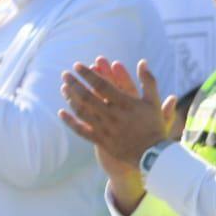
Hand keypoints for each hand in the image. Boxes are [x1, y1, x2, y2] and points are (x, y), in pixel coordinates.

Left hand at [59, 59, 174, 167]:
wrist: (152, 153)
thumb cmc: (153, 124)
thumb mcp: (154, 101)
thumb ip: (148, 81)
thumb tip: (143, 62)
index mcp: (126, 104)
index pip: (102, 85)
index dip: (88, 74)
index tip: (78, 66)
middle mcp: (113, 116)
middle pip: (87, 97)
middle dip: (74, 84)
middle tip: (65, 74)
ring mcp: (105, 129)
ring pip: (82, 112)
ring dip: (71, 98)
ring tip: (64, 88)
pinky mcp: (101, 141)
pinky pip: (81, 130)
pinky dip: (69, 121)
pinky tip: (61, 112)